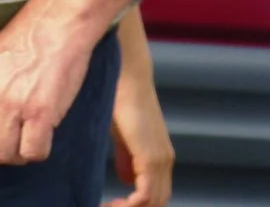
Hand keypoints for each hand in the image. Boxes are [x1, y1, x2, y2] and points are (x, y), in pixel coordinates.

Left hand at [0, 0, 97, 176]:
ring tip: (27, 137)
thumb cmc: (26, 38)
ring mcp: (12, 106)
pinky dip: (37, 150)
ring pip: (4, 156)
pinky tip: (43, 136)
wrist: (58, 21)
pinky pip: (32, 152)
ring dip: (15, 154)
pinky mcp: (41, 112)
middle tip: (4, 144)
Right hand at [103, 82, 173, 206]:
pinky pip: (144, 199)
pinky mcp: (151, 158)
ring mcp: (161, 160)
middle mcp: (165, 162)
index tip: (108, 205)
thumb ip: (126, 158)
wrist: (128, 76)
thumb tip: (126, 180)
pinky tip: (107, 203)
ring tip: (104, 206)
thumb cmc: (121, 100)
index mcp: (160, 158)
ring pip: (153, 204)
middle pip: (157, 204)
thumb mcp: (123, 137)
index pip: (155, 197)